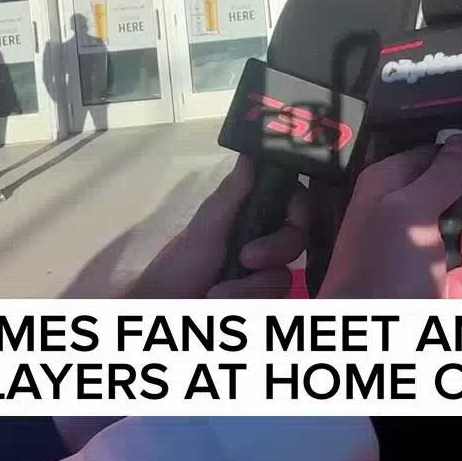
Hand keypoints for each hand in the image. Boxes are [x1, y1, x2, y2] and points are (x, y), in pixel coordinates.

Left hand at [126, 156, 306, 299]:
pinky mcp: (260, 302)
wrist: (162, 310)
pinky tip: (220, 303)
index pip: (296, 204)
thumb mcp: (205, 229)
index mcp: (252, 217)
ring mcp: (263, 277)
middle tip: (246, 259)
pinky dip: (246, 302)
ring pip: (283, 277)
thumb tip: (254, 150)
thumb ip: (233, 194)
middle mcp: (263, 245)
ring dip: (248, 288)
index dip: (300, 209)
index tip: (289, 216)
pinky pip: (273, 301)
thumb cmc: (178, 266)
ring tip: (214, 294)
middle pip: (298, 241)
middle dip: (276, 249)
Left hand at [320, 138, 461, 299]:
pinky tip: (453, 293)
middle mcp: (404, 211)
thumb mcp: (410, 213)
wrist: (372, 339)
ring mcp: (420, 248)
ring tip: (455, 277)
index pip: (440, 156)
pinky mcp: (433, 278)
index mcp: (390, 184)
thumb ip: (441, 175)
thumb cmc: (384, 271)